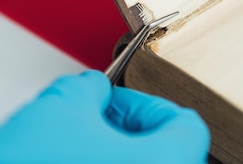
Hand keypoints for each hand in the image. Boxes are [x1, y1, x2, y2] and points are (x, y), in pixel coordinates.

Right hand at [0, 70, 210, 163]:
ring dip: (102, 147)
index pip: (184, 122)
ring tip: (68, 140)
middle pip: (159, 147)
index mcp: (164, 163)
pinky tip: (59, 160)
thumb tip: (92, 89)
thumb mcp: (61, 106)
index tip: (115, 98)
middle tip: (90, 115)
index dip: (145, 101)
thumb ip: (88, 86)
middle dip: (119, 124)